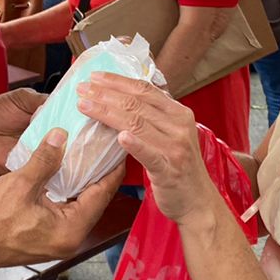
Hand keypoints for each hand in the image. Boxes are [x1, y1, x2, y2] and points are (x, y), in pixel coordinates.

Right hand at [0, 129, 123, 266]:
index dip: (111, 168)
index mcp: (71, 230)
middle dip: (98, 172)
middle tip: (105, 145)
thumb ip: (45, 160)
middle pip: (94, 200)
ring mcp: (58, 239)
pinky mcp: (47, 236)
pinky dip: (68, 190)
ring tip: (88, 153)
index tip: (119, 147)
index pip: (101, 194)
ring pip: (79, 204)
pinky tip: (65, 171)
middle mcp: (70, 239)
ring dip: (82, 180)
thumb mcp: (21, 184)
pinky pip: (65, 209)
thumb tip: (62, 136)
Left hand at [76, 72, 218, 225]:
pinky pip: (149, 153)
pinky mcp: (170, 169)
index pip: (145, 89)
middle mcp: (179, 126)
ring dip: (107, 112)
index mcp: (179, 113)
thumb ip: (153, 117)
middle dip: (105, 94)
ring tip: (85, 106)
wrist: (198, 201)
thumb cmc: (178, 168)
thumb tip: (122, 97)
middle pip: (137, 103)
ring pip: (137, 123)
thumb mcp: (171, 135)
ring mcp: (176, 147)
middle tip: (82, 89)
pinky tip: (119, 136)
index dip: (118, 81)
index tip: (94, 77)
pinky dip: (134, 144)